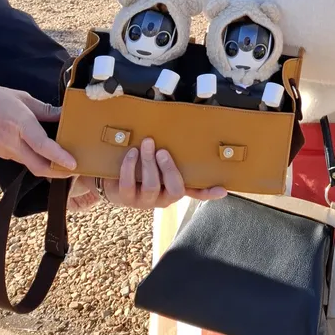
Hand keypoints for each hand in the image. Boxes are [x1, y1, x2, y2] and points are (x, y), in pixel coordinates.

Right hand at [0, 81, 76, 176]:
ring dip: (49, 166)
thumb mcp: (20, 97)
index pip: (43, 146)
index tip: (74, 164)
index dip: (60, 157)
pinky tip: (45, 151)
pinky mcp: (2, 154)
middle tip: (75, 169)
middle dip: (59, 172)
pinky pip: (24, 159)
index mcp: (20, 125)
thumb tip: (63, 114)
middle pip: (39, 166)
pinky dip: (36, 159)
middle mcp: (13, 143)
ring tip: (66, 160)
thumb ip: (43, 109)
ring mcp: (6, 151)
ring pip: (32, 165)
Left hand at [74, 138, 225, 210]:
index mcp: (174, 189)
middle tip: (162, 150)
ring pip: (152, 186)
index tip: (222, 189)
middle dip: (168, 168)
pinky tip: (131, 152)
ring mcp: (145, 201)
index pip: (195, 193)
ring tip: (147, 144)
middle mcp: (163, 199)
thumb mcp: (156, 163)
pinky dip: (130, 166)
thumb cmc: (139, 166)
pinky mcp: (126, 199)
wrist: (112, 178)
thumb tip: (188, 134)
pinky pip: (128, 184)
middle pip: (175, 189)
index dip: (208, 192)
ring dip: (148, 162)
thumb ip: (171, 155)